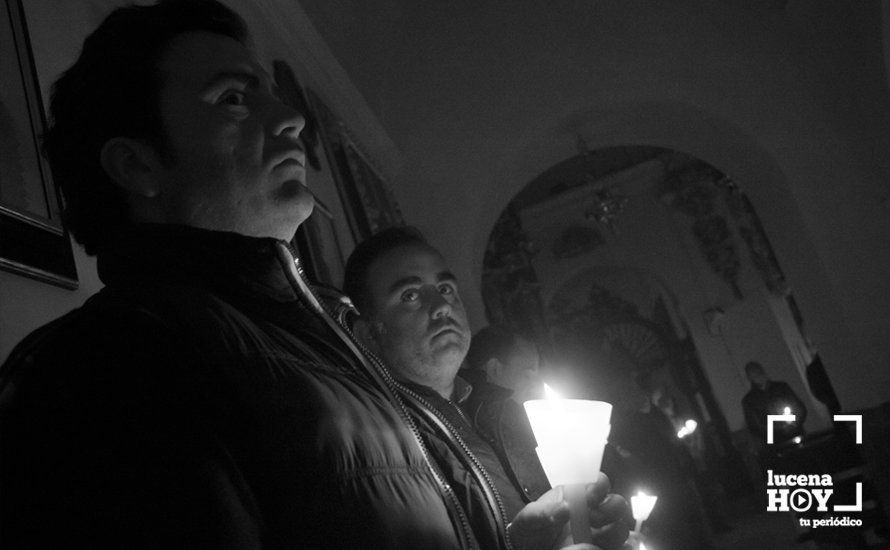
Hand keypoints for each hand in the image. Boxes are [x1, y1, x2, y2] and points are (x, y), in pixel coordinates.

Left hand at [507, 473, 629, 549]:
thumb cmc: (531, 530)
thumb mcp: (530, 518)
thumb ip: (544, 512)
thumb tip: (565, 508)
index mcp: (578, 497)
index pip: (598, 484)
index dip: (600, 485)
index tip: (596, 489)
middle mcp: (594, 514)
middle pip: (616, 506)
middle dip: (612, 508)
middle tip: (596, 516)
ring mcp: (600, 535)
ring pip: (621, 529)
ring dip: (613, 531)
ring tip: (595, 537)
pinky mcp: (602, 549)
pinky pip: (622, 548)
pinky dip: (622, 547)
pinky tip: (601, 547)